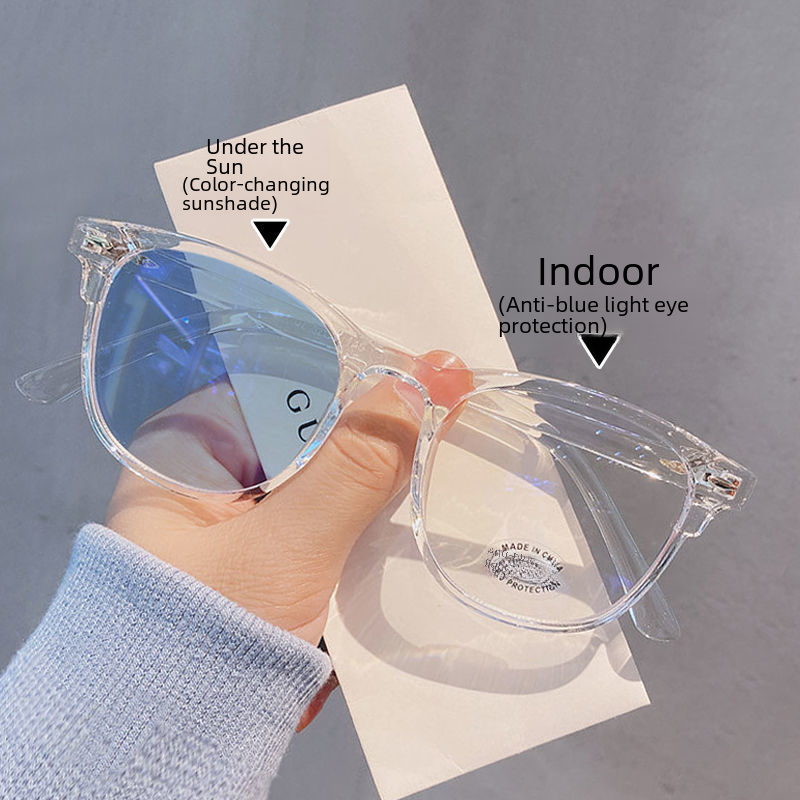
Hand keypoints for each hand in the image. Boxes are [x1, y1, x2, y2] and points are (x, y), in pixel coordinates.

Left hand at [105, 350, 470, 727]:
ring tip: (438, 445)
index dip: (354, 370)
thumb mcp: (285, 550)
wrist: (177, 744)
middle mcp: (211, 471)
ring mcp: (242, 513)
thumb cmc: (203, 640)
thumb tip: (410, 389)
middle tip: (447, 401)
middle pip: (309, 423)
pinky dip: (367, 512)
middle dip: (376, 423)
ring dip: (378, 471)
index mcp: (188, 449)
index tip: (424, 371)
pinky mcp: (270, 550)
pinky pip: (328, 511)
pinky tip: (407, 503)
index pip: (278, 379)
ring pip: (326, 468)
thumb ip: (350, 469)